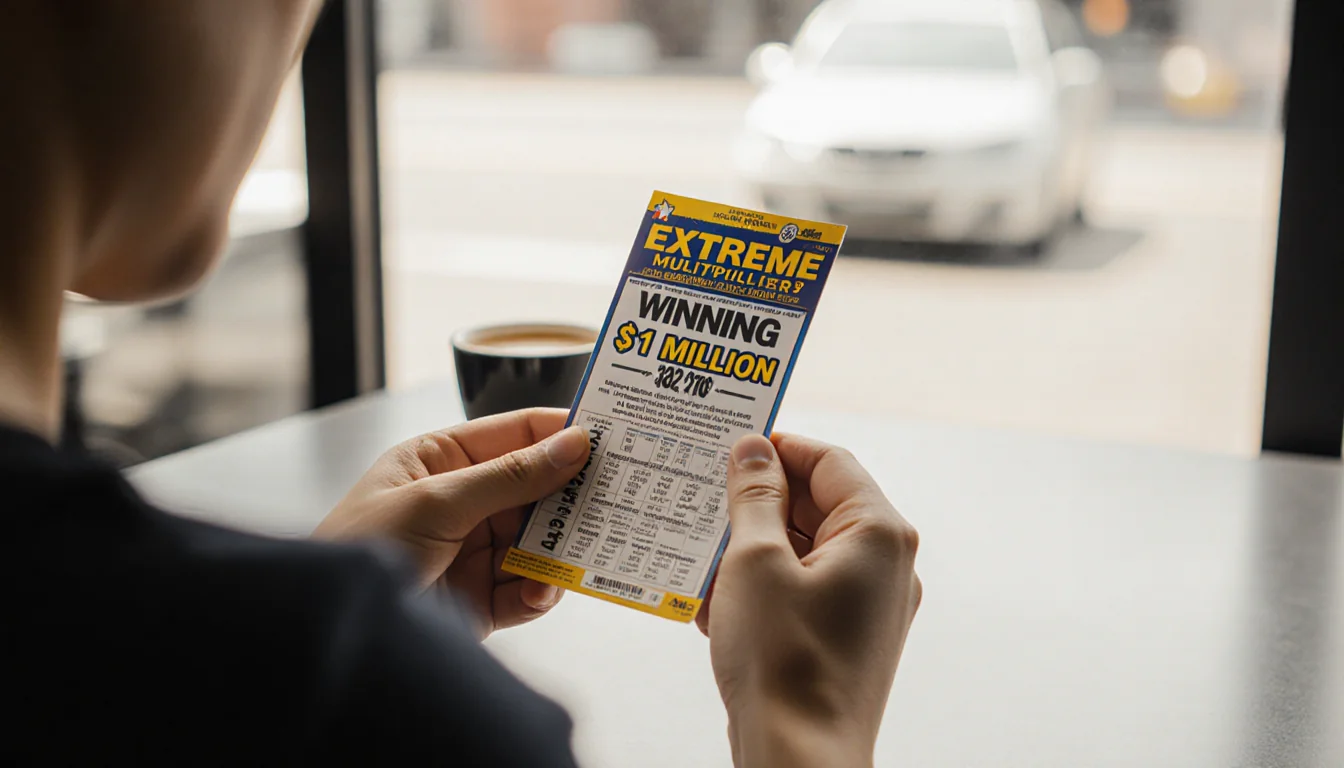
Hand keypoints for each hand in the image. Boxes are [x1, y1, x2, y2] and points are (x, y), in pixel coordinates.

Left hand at [314, 408, 590, 637]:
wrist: (334, 631)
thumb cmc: (360, 548)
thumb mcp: (437, 501)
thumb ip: (510, 476)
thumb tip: (574, 444)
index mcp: (443, 460)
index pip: (516, 434)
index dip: (564, 431)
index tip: (614, 434)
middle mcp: (464, 501)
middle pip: (538, 488)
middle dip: (573, 495)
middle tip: (618, 497)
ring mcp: (475, 550)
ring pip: (542, 540)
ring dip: (561, 548)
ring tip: (582, 550)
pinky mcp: (484, 598)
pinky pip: (530, 588)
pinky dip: (541, 591)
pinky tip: (537, 591)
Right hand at [698, 433, 920, 767]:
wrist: (799, 759)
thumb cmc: (783, 661)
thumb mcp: (754, 561)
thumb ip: (753, 496)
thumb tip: (753, 450)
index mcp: (878, 532)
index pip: (829, 460)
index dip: (777, 448)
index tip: (729, 447)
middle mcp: (886, 564)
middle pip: (819, 503)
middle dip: (757, 502)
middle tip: (703, 498)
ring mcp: (871, 604)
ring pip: (806, 549)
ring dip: (751, 547)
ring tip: (699, 556)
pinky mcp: (848, 637)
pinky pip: (803, 590)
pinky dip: (761, 586)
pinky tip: (712, 602)